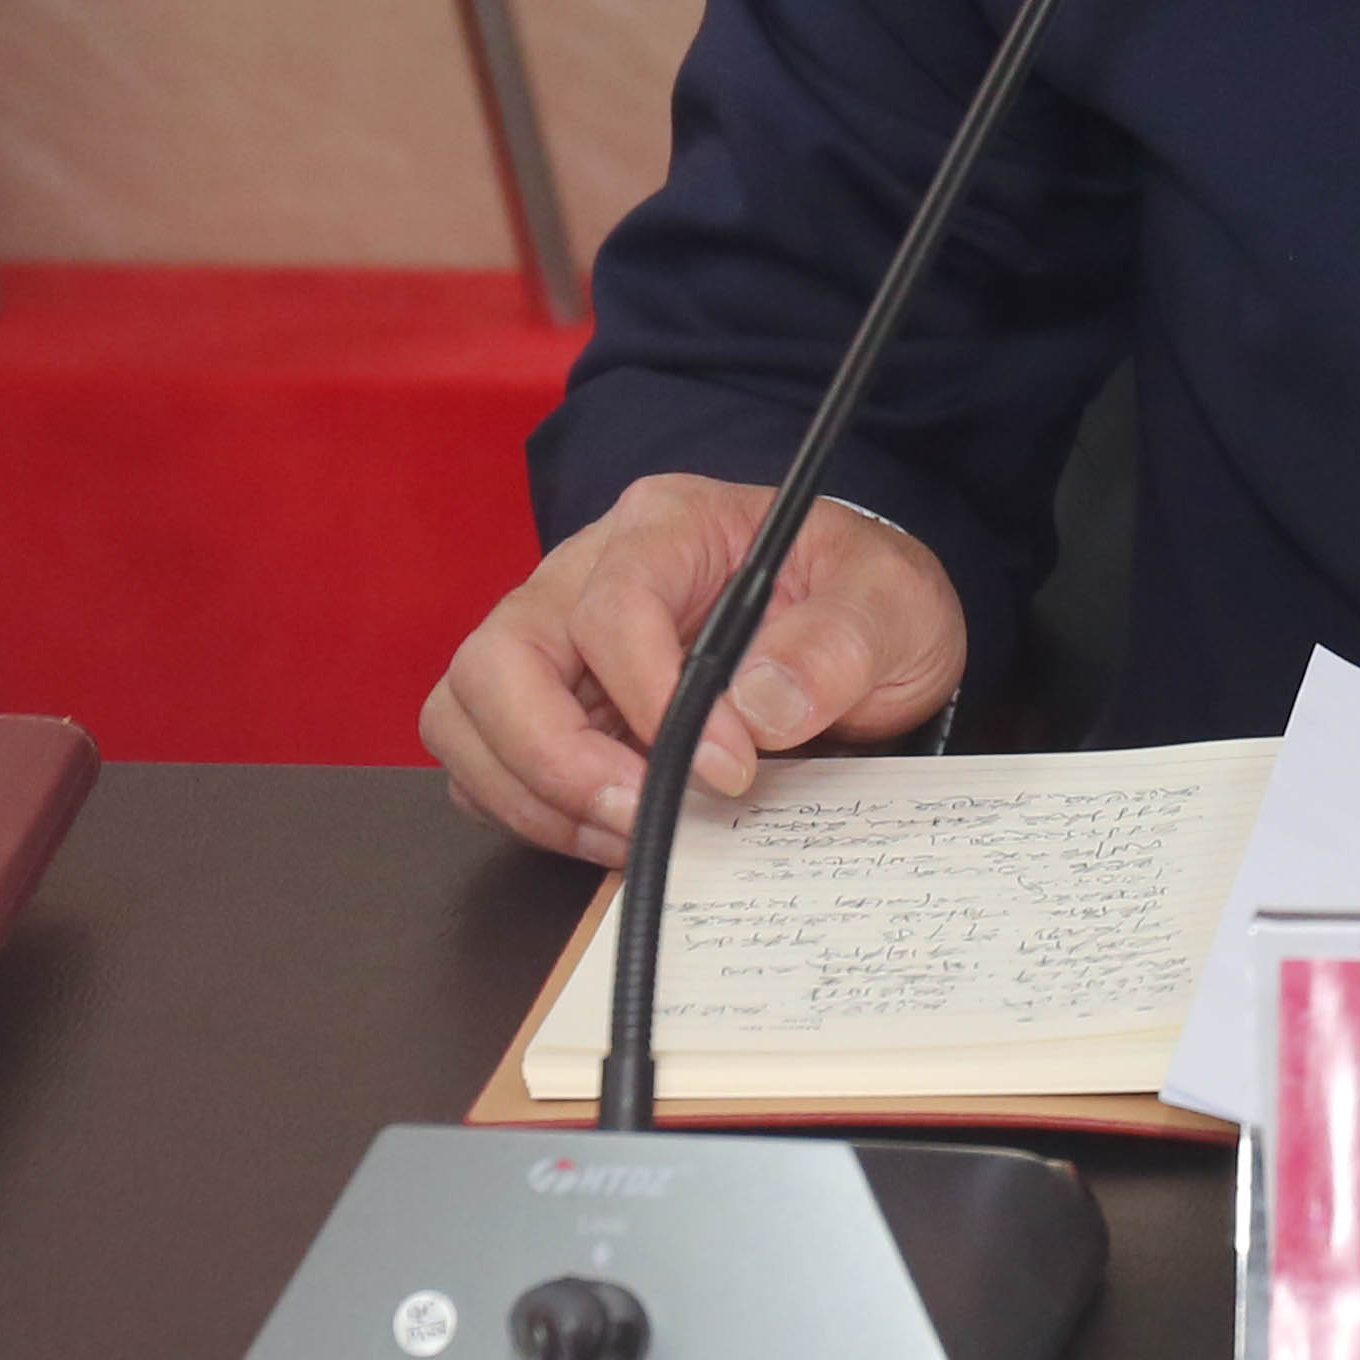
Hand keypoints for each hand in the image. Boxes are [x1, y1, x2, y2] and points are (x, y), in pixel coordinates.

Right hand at [423, 480, 966, 861]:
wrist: (861, 636)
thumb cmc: (864, 604)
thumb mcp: (893, 608)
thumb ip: (838, 645)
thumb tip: (758, 705)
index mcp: (670, 525)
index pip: (611, 606)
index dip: (652, 697)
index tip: (727, 768)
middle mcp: (587, 572)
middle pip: (498, 659)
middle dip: (555, 758)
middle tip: (640, 818)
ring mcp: (553, 640)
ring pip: (467, 714)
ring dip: (533, 795)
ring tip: (632, 835)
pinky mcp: (544, 706)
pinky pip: (483, 764)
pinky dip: (529, 812)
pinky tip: (610, 831)